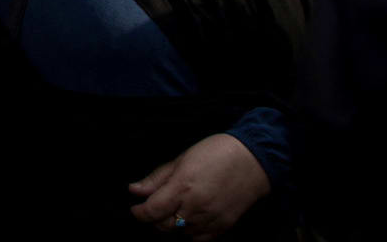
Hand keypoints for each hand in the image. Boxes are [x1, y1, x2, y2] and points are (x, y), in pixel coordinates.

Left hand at [128, 133, 271, 239]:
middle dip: (155, 218)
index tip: (136, 209)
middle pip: (164, 226)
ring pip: (180, 233)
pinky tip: (191, 216)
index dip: (139, 213)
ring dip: (173, 224)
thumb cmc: (215, 153)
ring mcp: (210, 219)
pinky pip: (198, 238)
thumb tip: (134, 191)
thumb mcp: (181, 160)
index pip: (152, 211)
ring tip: (176, 207)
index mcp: (182, 187)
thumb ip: (156, 179)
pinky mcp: (223, 226)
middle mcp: (195, 206)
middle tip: (156, 206)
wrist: (252, 161)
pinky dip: (190, 231)